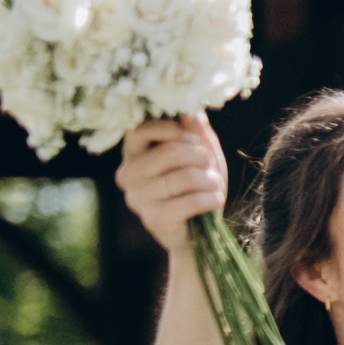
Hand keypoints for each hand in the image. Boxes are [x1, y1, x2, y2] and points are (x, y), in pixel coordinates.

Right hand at [115, 115, 230, 253]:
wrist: (199, 232)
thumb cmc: (197, 187)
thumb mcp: (201, 154)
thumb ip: (196, 132)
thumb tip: (192, 112)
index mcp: (133, 154)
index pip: (141, 130)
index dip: (172, 130)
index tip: (193, 139)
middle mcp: (128, 175)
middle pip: (170, 152)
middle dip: (201, 157)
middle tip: (209, 166)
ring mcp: (137, 198)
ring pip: (185, 177)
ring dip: (210, 180)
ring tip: (214, 185)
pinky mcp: (154, 219)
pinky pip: (191, 201)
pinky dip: (211, 199)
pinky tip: (215, 200)